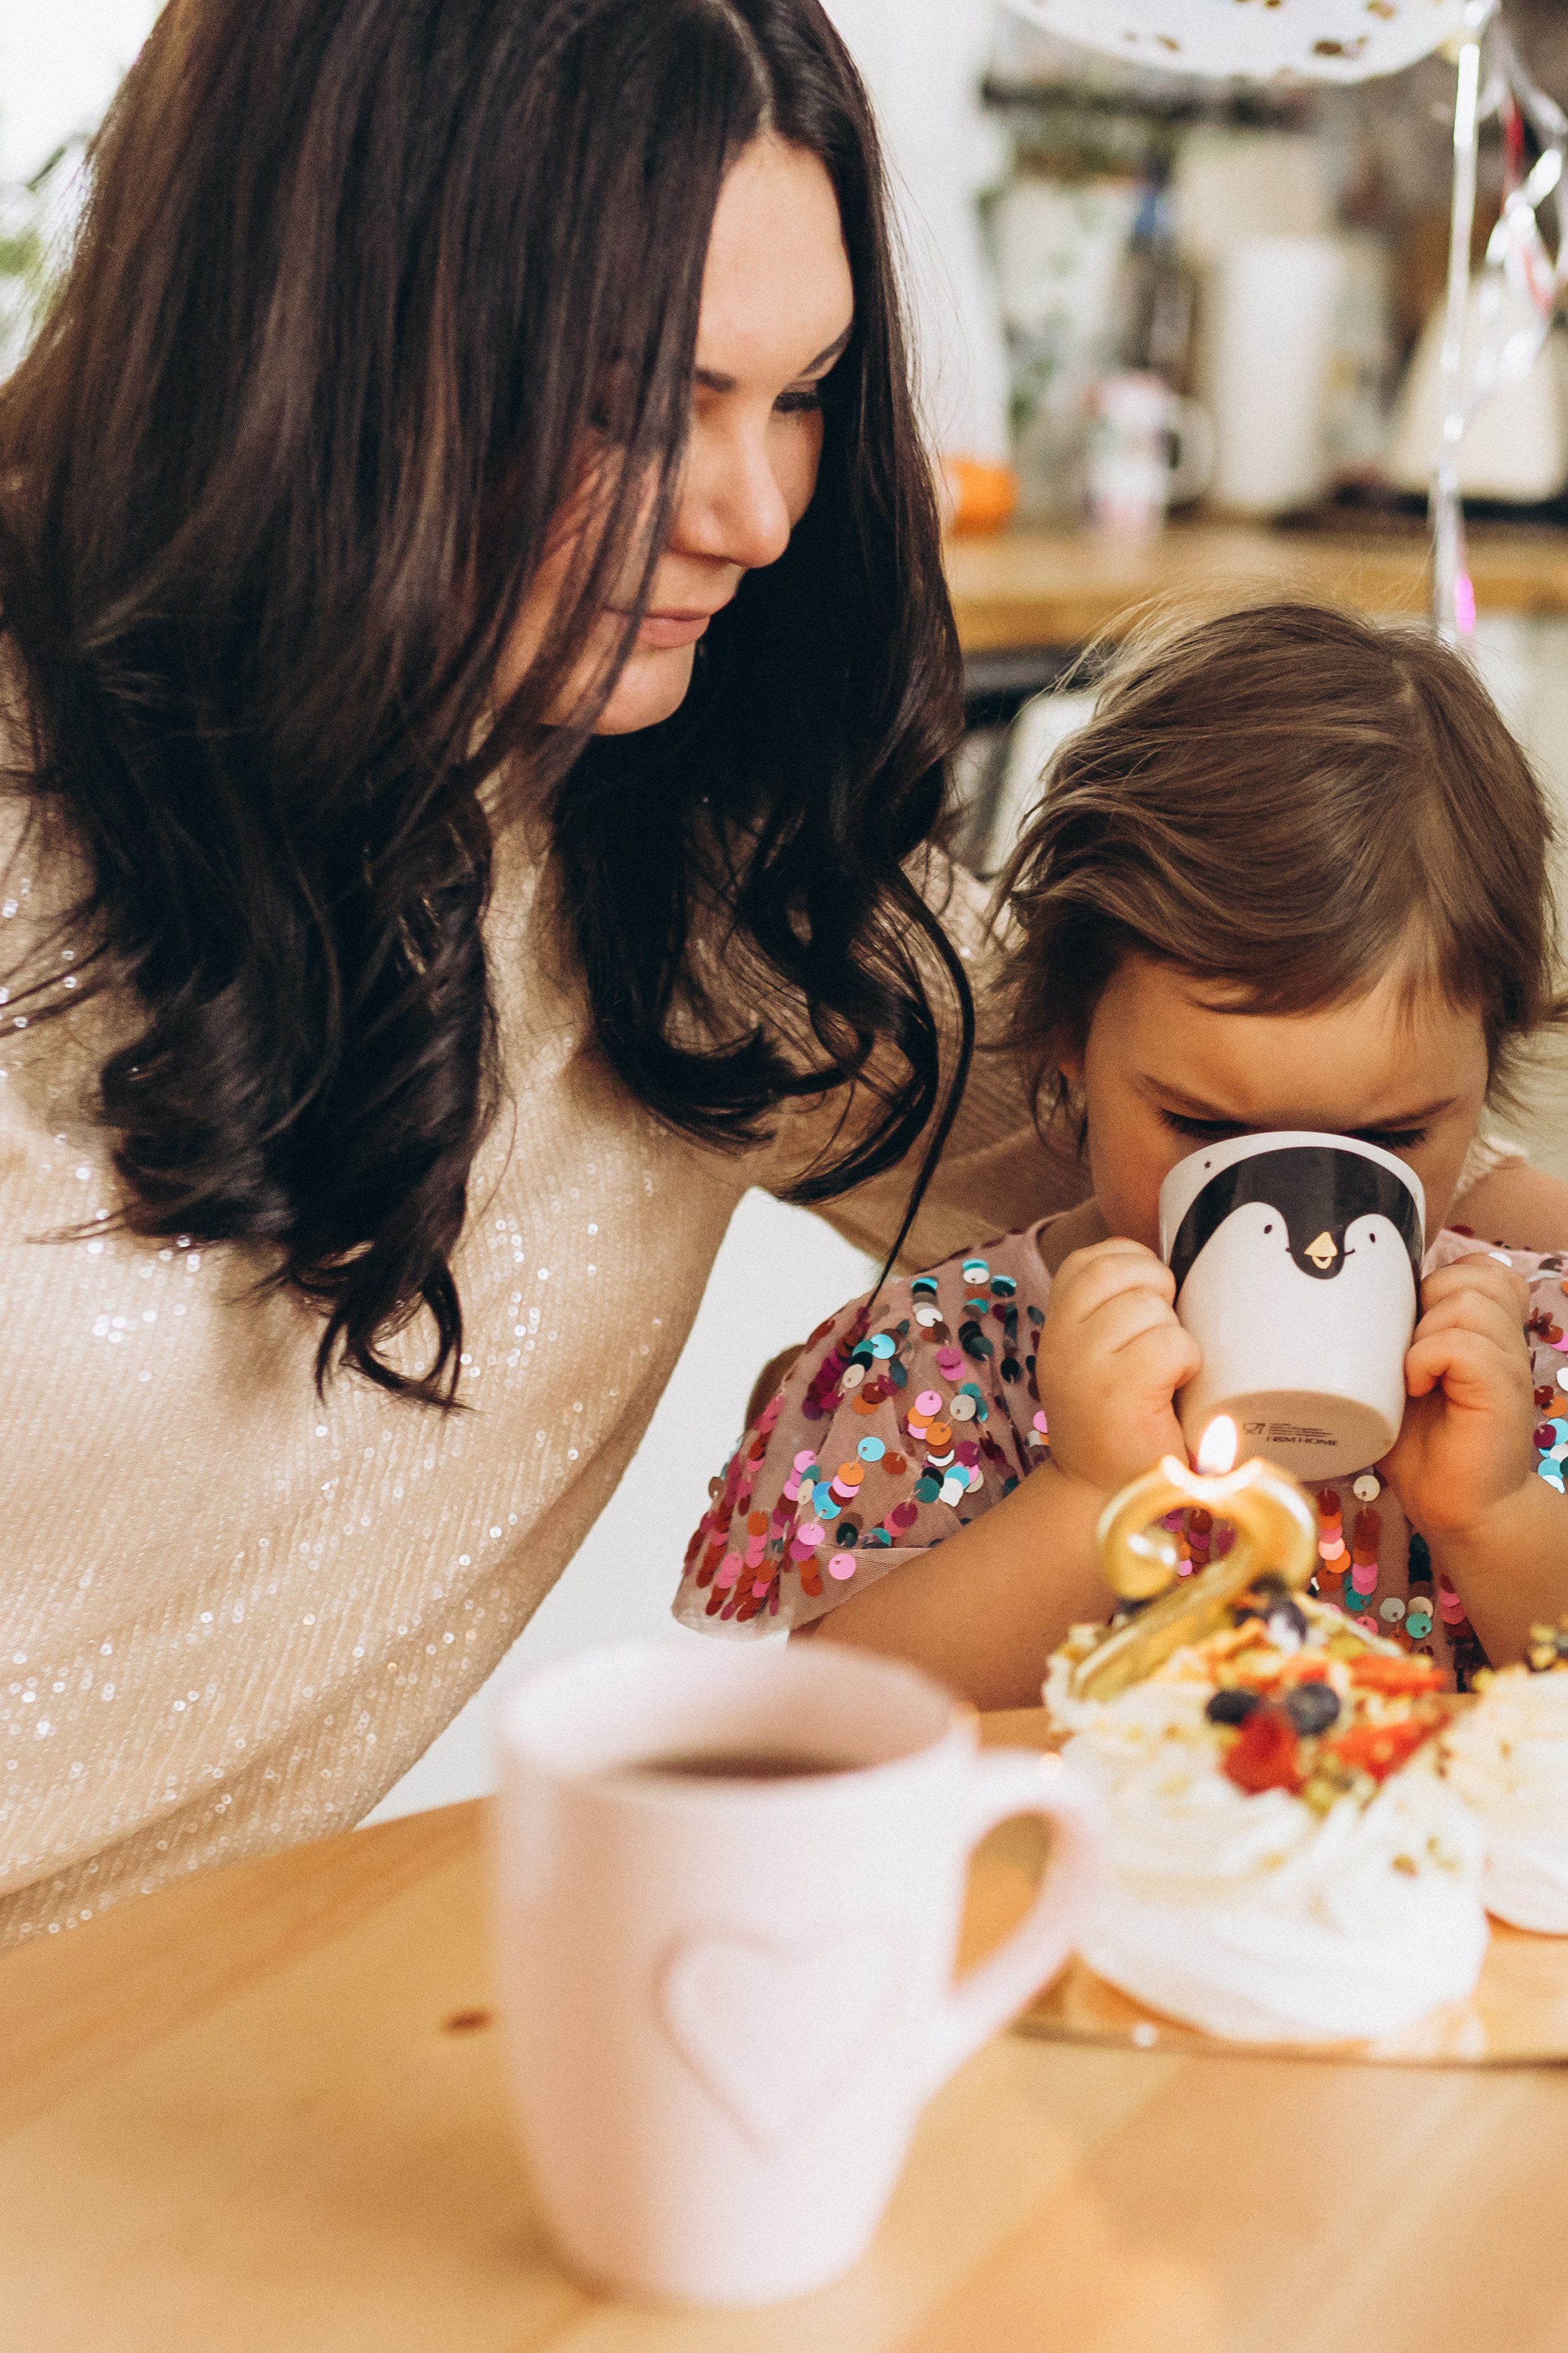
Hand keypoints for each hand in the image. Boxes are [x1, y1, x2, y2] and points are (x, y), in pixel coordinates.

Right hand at [1037, 1239, 1200, 1494]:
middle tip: (1164, 1338)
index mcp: (1057, 1326)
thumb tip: (1175, 1271)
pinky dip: (1187, 1360)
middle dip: (1156, 1290)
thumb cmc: (1121, 1426)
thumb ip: (1115, 1315)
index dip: (1134, 1266)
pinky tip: (1175, 1389)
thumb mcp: (1099, 1360)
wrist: (1106, 1499)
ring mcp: (1083, 1364)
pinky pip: (1170, 1343)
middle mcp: (1060, 1340)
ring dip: (1175, 1333)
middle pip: (1117, 1270)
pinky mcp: (1116, 1391)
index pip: (1092, 1259)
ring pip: (1149, 1305)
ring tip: (1168, 1372)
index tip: (1151, 1301)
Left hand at [1380, 1257, 1534, 1540]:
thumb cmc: (1421, 1446)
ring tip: (1408, 1373)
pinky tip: (1416, 1389)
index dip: (1439, 1278)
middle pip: (1477, 1272)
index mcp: (1482, 1331)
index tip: (1409, 1322)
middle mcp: (1501, 1340)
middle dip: (1429, 1297)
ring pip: (1469, 1302)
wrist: (1458, 1508)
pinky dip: (1428, 1359)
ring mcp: (1506, 1363)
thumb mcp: (1393, 1379)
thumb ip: (1387, 1337)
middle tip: (1407, 1347)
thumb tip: (1342, 1301)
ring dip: (1425, 1332)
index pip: (1479, 1266)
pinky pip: (1463, 1345)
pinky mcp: (1502, 1390)